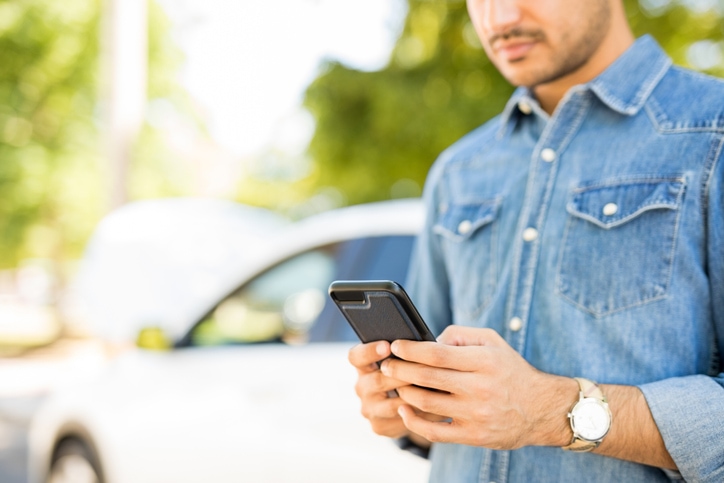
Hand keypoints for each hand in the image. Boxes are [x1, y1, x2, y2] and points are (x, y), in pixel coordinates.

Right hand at [348, 341, 439, 442]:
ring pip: (391, 405)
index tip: (388, 346)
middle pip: (376, 381)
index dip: (370, 351)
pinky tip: (434, 408)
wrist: (411, 404)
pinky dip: (418, 414)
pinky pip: (400, 421)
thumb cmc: (409, 372)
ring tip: (434, 390)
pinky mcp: (379, 426)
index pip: (356, 356)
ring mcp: (369, 409)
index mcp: (363, 365)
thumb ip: (409, 351)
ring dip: (413, 398)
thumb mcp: (404, 358)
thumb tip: (429, 344)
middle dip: (402, 375)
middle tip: (422, 369)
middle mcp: (362, 387)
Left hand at [381, 326, 575, 449]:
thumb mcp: (493, 342)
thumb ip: (460, 335)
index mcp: (483, 361)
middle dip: (400, 370)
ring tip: (395, 384)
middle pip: (427, 378)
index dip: (411, 349)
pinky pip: (435, 432)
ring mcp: (477, 414)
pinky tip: (404, 410)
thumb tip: (429, 339)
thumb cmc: (510, 370)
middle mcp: (480, 388)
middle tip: (386, 365)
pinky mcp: (474, 436)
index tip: (396, 346)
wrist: (541, 409)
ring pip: (427, 403)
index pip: (437, 354)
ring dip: (404, 392)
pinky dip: (414, 422)